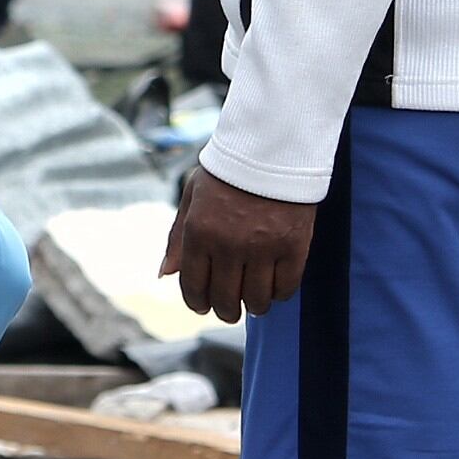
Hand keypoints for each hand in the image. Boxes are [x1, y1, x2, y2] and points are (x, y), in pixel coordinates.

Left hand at [159, 164, 318, 321]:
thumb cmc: (228, 172)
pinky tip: (275, 286)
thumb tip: (165, 274)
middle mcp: (228, 244)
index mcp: (199, 232)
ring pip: (256, 300)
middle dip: (225, 311)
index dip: (197, 303)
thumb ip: (178, 237)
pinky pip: (285, 287)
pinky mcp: (293, 246)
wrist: (273, 147)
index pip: (193, 287)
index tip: (204, 306)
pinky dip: (280, 294)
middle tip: (230, 309)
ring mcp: (262, 247)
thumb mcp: (193, 196)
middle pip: (225, 300)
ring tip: (254, 299)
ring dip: (254, 306)